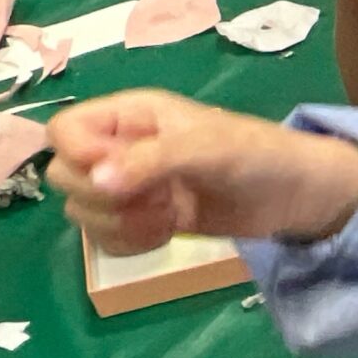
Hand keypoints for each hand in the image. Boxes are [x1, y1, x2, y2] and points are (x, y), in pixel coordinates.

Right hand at [46, 90, 357, 254]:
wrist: (294, 195)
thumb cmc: (256, 154)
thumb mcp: (206, 148)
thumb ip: (151, 160)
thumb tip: (97, 181)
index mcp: (129, 115)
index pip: (64, 130)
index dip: (78, 156)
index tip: (114, 175)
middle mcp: (120, 147)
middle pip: (64, 175)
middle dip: (103, 197)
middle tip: (155, 198)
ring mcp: (129, 186)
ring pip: (81, 210)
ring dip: (118, 224)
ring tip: (167, 217)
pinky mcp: (142, 219)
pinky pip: (104, 237)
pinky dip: (128, 243)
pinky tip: (164, 235)